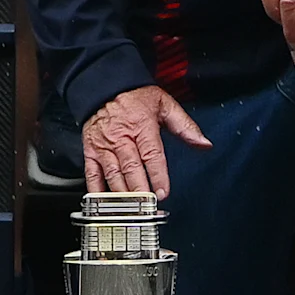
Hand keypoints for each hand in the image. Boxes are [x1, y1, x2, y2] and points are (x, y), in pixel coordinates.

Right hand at [82, 84, 209, 196]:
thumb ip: (185, 126)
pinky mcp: (90, 150)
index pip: (151, 155)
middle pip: (131, 168)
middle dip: (140, 190)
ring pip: (113, 173)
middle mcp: (121, 137)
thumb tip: (203, 143)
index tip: (163, 192)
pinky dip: (96, 190)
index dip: (158, 175)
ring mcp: (104, 146)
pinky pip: (92, 173)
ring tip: (131, 208)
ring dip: (122, 193)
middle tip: (147, 206)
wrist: (103, 86)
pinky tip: (104, 202)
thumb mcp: (164, 104)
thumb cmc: (134, 96)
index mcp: (141, 126)